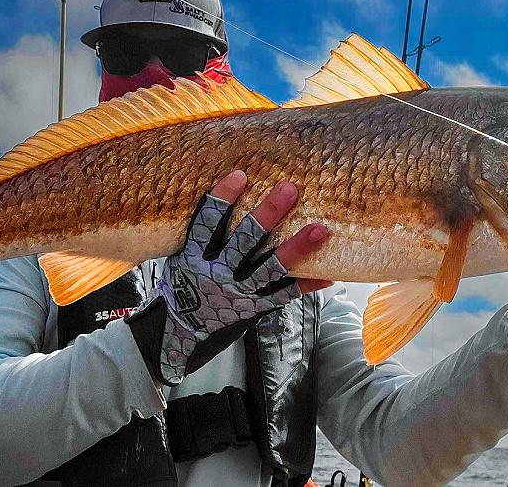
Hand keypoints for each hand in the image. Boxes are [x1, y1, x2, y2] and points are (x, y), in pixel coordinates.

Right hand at [126, 170, 328, 385]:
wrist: (180, 333)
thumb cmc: (180, 286)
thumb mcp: (178, 258)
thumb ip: (200, 235)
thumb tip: (225, 195)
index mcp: (194, 257)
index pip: (207, 223)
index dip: (222, 199)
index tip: (240, 175)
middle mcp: (217, 273)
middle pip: (245, 240)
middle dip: (268, 214)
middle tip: (289, 189)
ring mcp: (238, 293)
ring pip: (271, 267)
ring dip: (298, 247)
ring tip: (320, 229)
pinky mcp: (254, 308)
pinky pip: (284, 295)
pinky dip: (306, 285)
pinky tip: (328, 274)